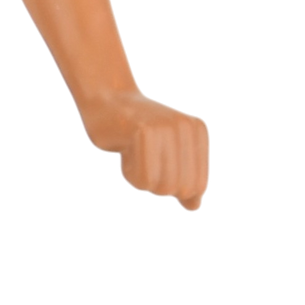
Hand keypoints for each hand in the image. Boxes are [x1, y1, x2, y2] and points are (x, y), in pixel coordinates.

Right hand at [80, 91, 212, 213]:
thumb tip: (194, 207)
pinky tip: (123, 149)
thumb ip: (184, 178)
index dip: (175, 189)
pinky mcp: (145, 132)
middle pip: (182, 188)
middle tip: (142, 159)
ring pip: (163, 187)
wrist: (106, 97)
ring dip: (141, 179)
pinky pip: (143, 179)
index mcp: (199, 131)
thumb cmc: (135, 131)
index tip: (155, 164)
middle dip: (158, 185)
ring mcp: (168, 128)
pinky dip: (129, 173)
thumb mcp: (167, 153)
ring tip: (132, 153)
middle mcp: (188, 128)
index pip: (199, 185)